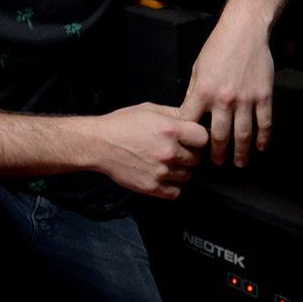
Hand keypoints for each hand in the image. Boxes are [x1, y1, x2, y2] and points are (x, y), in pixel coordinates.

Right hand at [89, 103, 208, 197]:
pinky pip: (177, 192)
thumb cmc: (121, 125)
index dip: (198, 138)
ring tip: (167, 162)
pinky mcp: (153, 187)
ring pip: (188, 176)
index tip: (192, 139)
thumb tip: (191, 119)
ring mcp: (161, 171)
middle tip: (176, 150)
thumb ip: (174, 114)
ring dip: (181, 170)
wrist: (98, 144)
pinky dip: (173, 186)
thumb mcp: (149, 109)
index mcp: (170, 130)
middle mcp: (169, 152)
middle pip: (197, 158)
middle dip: (189, 154)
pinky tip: (164, 176)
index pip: (203, 138)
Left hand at [180, 20, 274, 166]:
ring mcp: (246, 99)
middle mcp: (224, 99)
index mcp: (203, 92)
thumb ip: (194, 93)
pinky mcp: (264, 96)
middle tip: (217, 162)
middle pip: (219, 136)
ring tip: (239, 162)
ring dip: (241, 152)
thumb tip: (189, 114)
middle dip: (217, 153)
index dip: (190, 138)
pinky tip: (260, 147)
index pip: (192, 123)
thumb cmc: (218, 47)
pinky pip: (264, 123)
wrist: (243, 31)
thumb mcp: (197, 69)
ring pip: (243, 134)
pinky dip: (263, 138)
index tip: (191, 147)